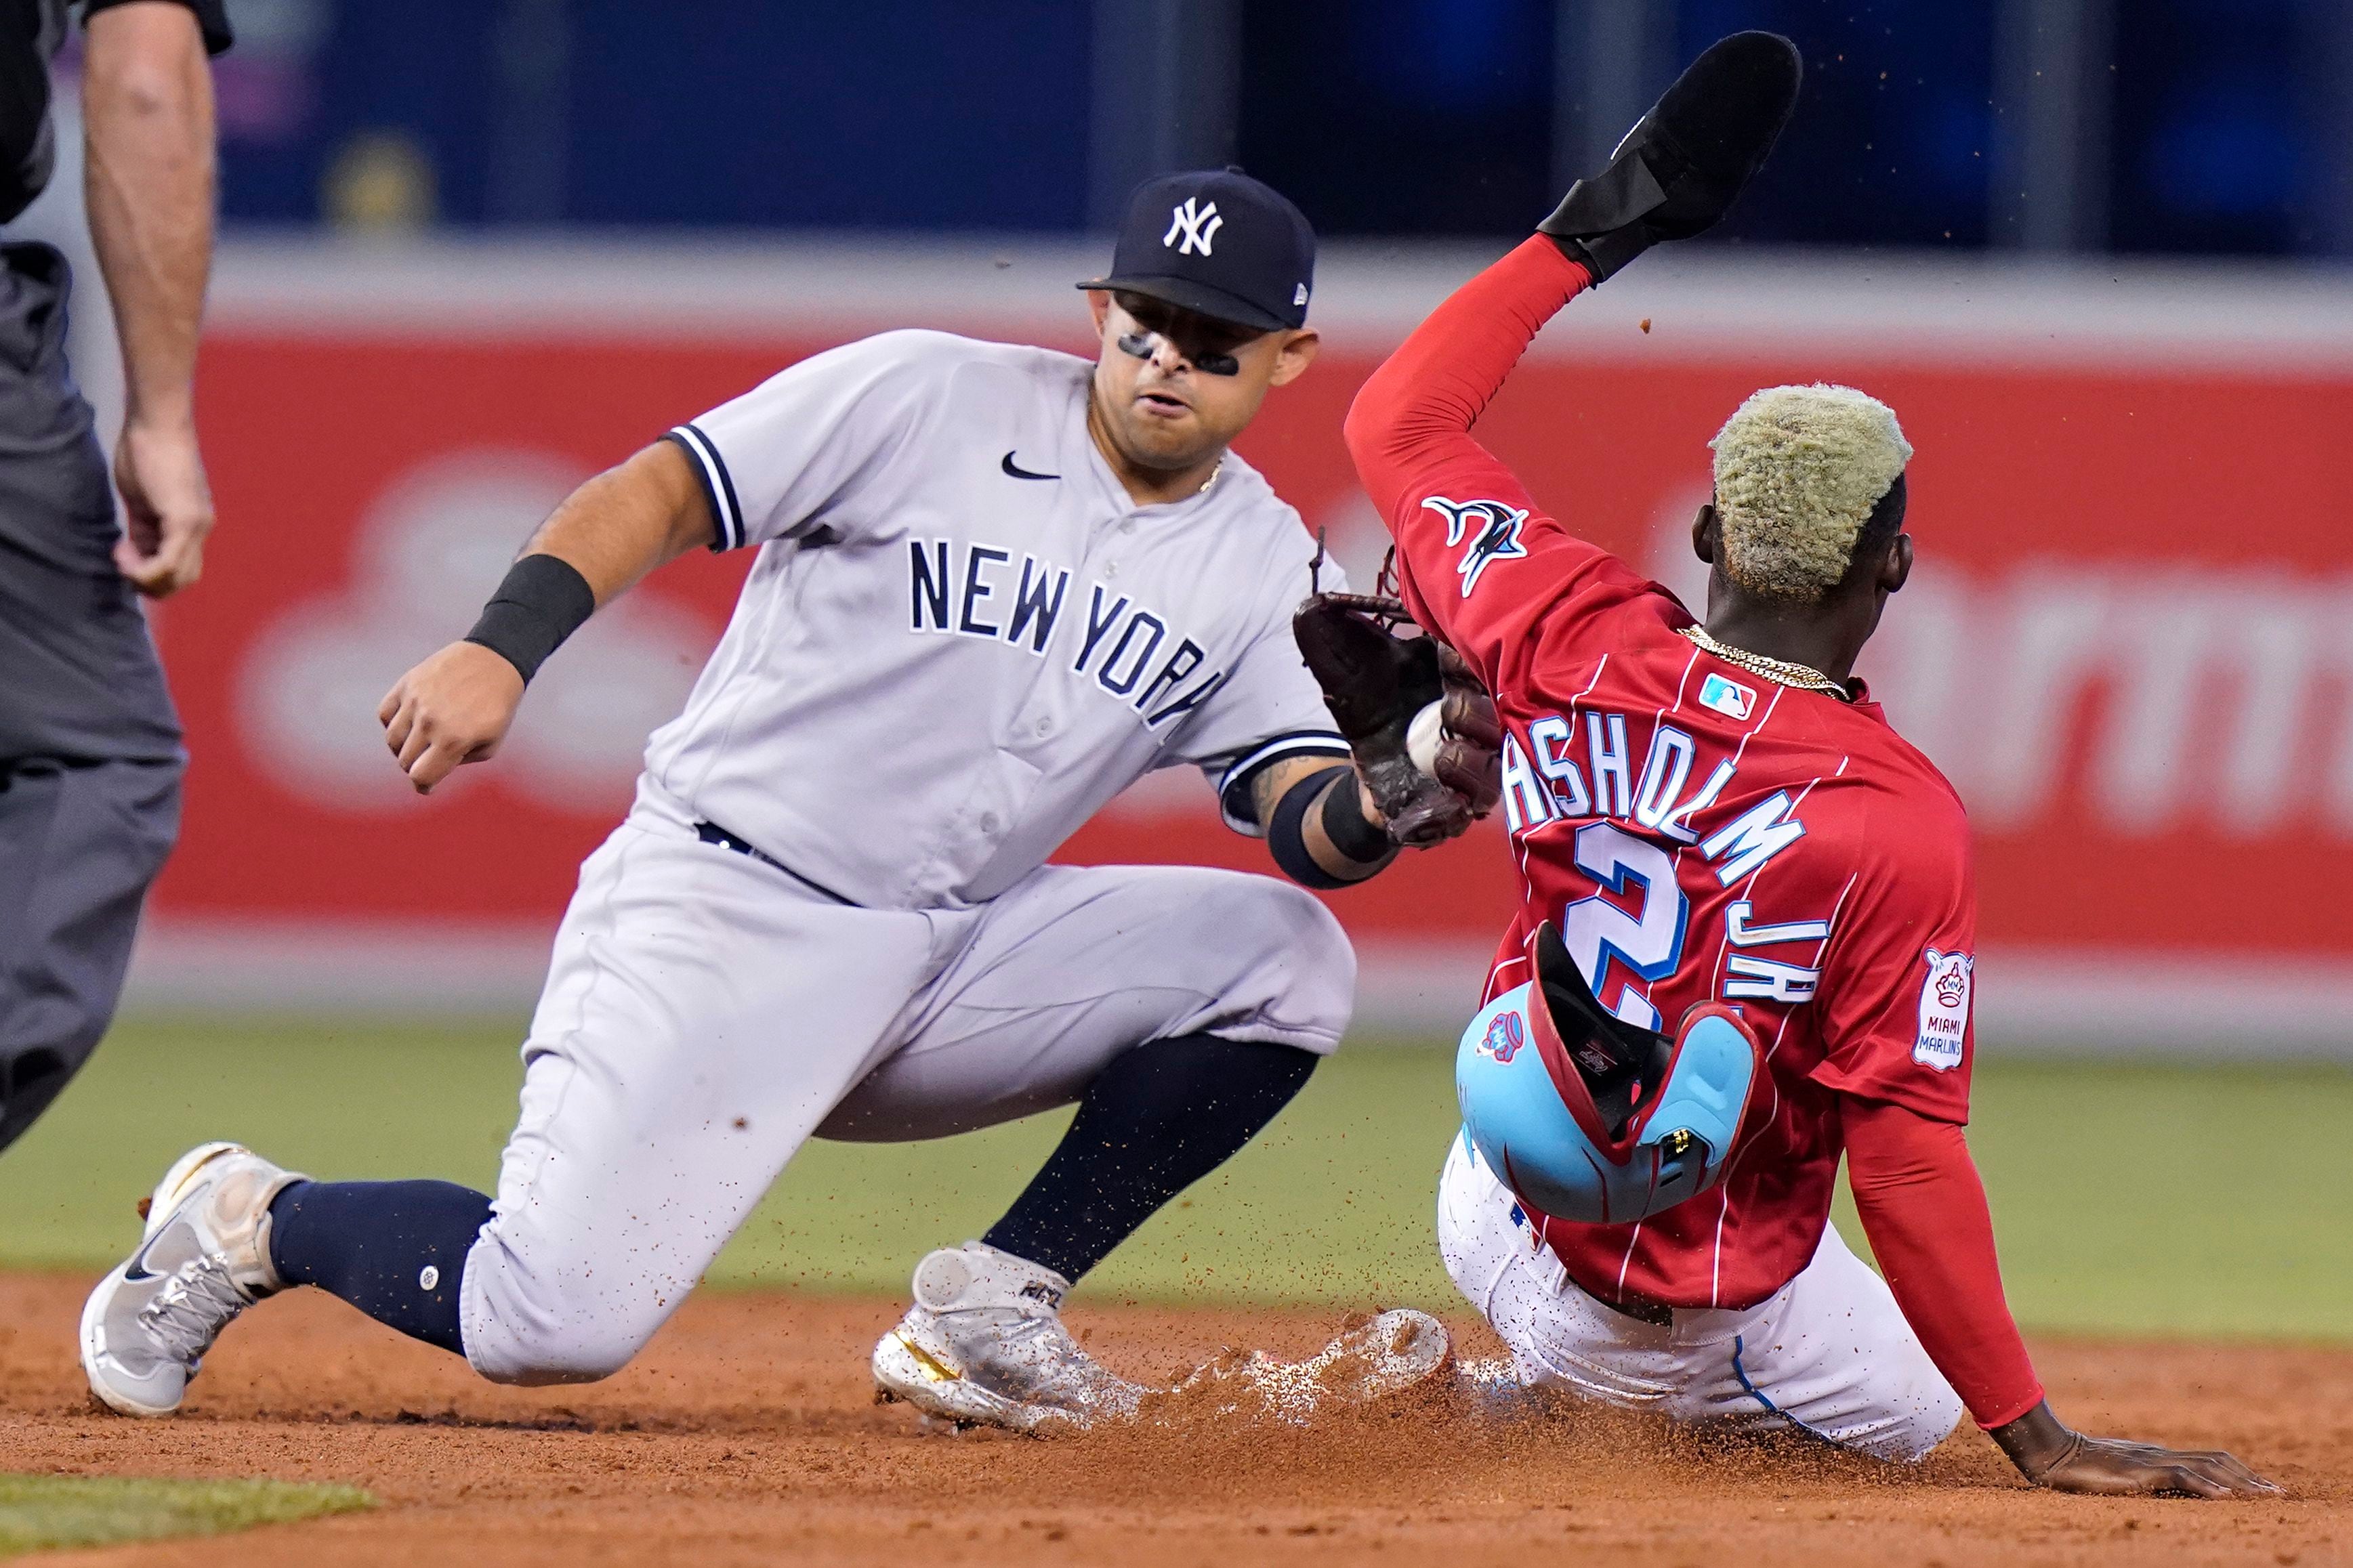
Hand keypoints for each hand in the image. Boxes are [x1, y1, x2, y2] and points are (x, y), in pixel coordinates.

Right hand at [111, 417, 214, 596]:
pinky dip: (142, 568)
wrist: (155, 424)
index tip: (123, 553)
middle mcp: (200, 528)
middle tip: (122, 563)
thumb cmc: (144, 452)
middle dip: (149, 583)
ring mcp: (196, 525)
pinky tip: (122, 550)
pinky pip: (168, 563)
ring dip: (144, 578)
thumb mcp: (142, 499)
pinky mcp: (184, 520)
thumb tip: (138, 550)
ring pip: (178, 578)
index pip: (180, 569)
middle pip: (183, 580)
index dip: (150, 573)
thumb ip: (144, 526)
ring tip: (122, 557)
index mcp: (192, 524)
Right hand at [377, 641, 526, 793]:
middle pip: (405, 761)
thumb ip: (458, 761)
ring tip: (421, 742)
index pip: (420, 776)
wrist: (495, 661)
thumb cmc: (497, 707)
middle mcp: (430, 721)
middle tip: (431, 760)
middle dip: (417, 766)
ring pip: (393, 740)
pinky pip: (386, 714)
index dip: (423, 786)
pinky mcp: (407, 683)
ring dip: (404, 748)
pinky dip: (393, 724)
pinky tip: (410, 723)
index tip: (427, 786)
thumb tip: (432, 770)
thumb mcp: (490, 743)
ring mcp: (416, 700)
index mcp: (453, 739)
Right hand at [1992, 1400, 2277, 1497]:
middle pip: (2218, 1461)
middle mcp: (2161, 1453)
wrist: (2052, 1453)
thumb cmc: (2078, 1466)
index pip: (2210, 1458)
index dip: (2240, 1471)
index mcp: (2158, 1454)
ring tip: (2265, 1496)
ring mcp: (2152, 1460)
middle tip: (2279, 1493)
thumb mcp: (2119, 1472)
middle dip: (2251, 1477)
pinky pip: (2180, 1476)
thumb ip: (2143, 1476)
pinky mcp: (2140, 1471)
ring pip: (2207, 1467)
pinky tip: (2224, 1498)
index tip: (2263, 1486)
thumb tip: (2170, 1489)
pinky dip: (2206, 1487)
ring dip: (2240, 1482)